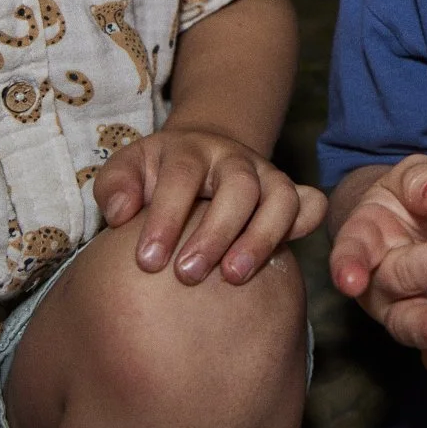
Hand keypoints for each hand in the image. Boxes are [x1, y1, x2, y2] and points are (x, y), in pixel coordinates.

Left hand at [92, 125, 324, 285]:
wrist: (202, 153)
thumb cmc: (156, 174)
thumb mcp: (128, 168)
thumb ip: (115, 186)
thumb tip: (120, 214)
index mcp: (189, 149)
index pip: (181, 177)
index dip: (166, 218)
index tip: (147, 261)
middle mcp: (233, 158)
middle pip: (237, 186)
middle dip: (215, 232)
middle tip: (187, 275)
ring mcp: (265, 175)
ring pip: (280, 197)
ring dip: (260, 238)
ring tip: (234, 277)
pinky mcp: (288, 193)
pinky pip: (311, 204)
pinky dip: (306, 223)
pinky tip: (285, 254)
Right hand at [329, 155, 426, 388]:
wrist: (420, 223)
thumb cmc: (412, 197)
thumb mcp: (416, 174)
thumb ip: (423, 179)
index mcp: (364, 237)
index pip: (352, 251)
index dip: (347, 266)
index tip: (348, 281)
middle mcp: (377, 281)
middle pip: (397, 280)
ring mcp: (404, 310)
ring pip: (409, 327)